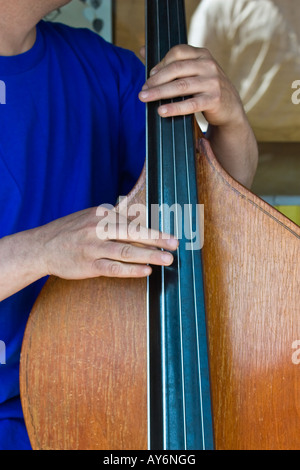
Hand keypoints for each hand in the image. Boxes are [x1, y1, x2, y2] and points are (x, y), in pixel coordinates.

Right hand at [37, 206, 177, 279]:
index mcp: (102, 215)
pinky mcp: (88, 265)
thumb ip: (114, 217)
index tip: (171, 236)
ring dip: (149, 255)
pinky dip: (131, 270)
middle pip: (133, 233)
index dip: (153, 231)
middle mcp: (98, 229)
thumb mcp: (91, 217)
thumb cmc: (70, 231)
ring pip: (126, 251)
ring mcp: (93, 248)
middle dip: (157, 238)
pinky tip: (146, 271)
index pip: (132, 223)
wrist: (41, 247)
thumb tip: (138, 216)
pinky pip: (113, 268)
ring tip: (167, 259)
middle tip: (175, 244)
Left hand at [139, 44, 244, 127]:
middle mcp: (208, 65)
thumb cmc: (205, 89)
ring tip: (145, 98)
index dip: (161, 64)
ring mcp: (212, 82)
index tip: (149, 76)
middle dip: (156, 80)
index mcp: (202, 55)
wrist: (230, 108)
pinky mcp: (214, 99)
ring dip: (160, 92)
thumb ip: (169, 63)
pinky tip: (161, 111)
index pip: (177, 53)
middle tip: (142, 90)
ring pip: (181, 86)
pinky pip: (190, 104)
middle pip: (176, 69)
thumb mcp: (191, 72)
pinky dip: (174, 108)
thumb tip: (141, 50)